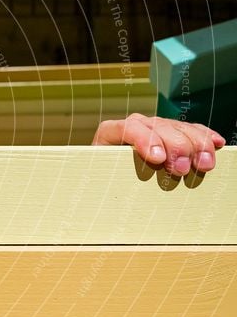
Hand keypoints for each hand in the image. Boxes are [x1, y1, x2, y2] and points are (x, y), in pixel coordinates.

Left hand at [92, 113, 225, 174]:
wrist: (107, 176)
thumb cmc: (101, 179)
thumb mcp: (100, 178)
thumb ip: (107, 177)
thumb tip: (121, 190)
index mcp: (111, 132)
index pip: (128, 128)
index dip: (145, 140)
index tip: (158, 158)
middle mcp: (134, 126)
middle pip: (158, 127)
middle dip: (174, 146)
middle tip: (182, 168)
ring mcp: (155, 127)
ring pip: (178, 128)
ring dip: (195, 144)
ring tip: (204, 164)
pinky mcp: (172, 133)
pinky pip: (192, 130)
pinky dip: (205, 137)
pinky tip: (216, 144)